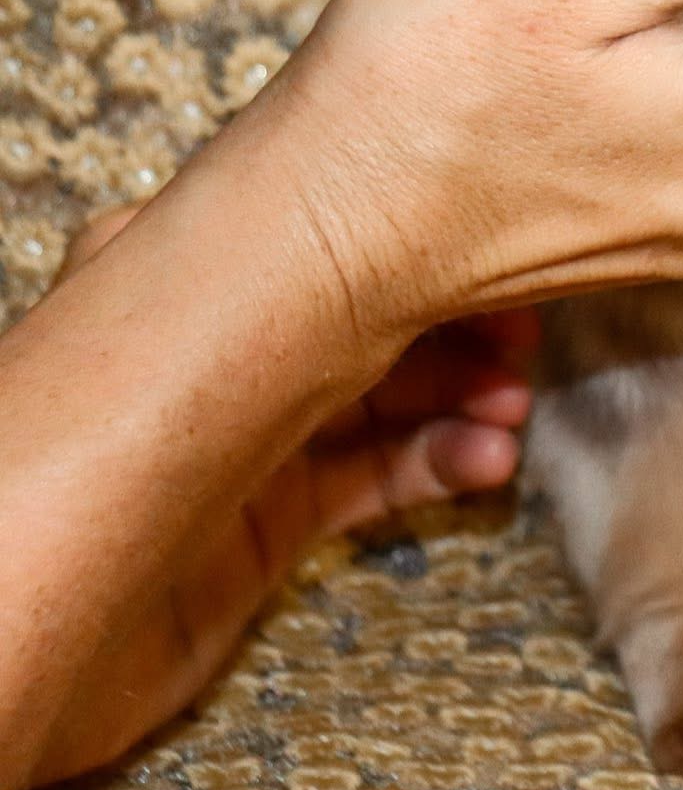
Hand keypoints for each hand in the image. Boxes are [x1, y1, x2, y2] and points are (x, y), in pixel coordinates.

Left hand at [23, 208, 537, 786]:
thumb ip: (273, 247)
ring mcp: (251, 436)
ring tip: (511, 415)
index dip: (426, 241)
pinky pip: (375, 479)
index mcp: (191, 267)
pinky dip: (440, 466)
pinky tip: (486, 463)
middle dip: (463, 324)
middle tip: (526, 342)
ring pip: (389, 398)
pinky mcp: (269, 521)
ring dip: (464, 400)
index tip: (502, 253)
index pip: (334, 235)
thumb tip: (364, 165)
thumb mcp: (186, 309)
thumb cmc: (78, 448)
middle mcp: (228, 347)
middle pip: (376, 316)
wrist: (20, 623)